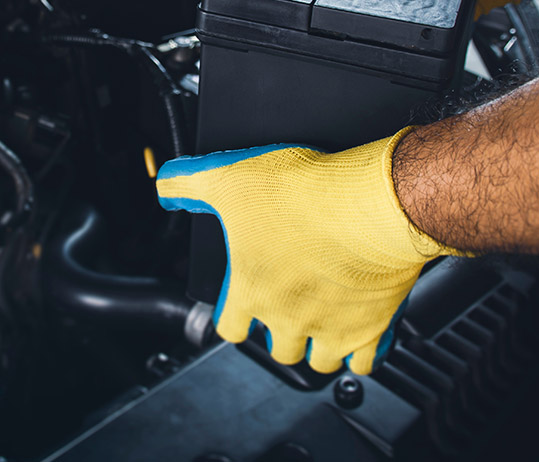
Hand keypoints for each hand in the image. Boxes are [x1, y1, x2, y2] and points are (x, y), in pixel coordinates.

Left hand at [155, 129, 457, 374]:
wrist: (372, 205)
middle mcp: (288, 319)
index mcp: (251, 291)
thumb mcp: (230, 177)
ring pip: (319, 360)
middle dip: (279, 332)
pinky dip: (362, 352)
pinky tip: (362, 332)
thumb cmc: (305, 195)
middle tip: (289, 306)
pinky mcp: (371, 328)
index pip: (230, 327)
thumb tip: (167, 184)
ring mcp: (331, 328)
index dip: (235, 315)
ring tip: (323, 323)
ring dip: (318, 346)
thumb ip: (190, 182)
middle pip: (277, 348)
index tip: (243, 304)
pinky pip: (365, 362)